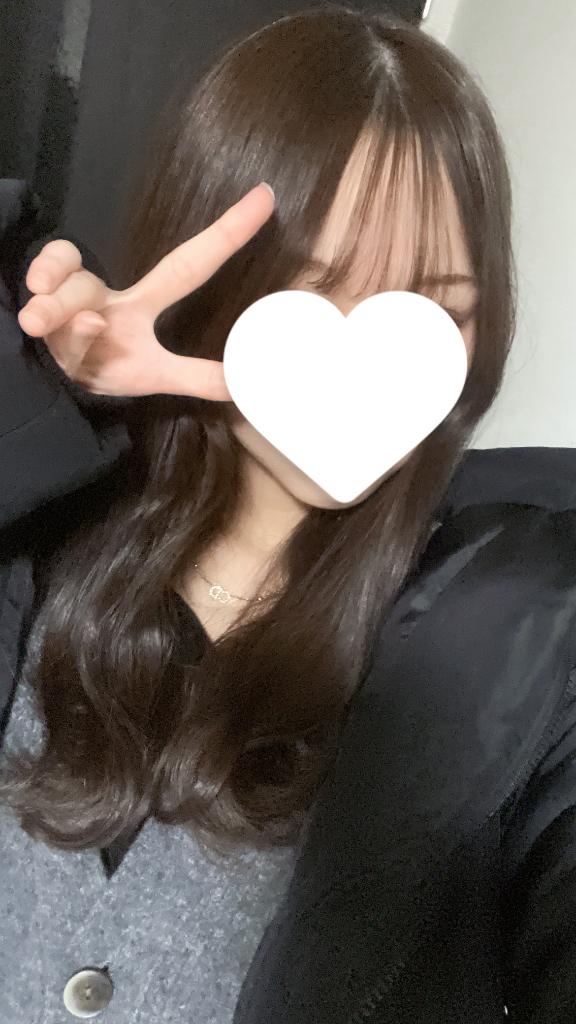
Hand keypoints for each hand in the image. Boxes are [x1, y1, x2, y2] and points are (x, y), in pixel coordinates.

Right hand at [17, 182, 274, 401]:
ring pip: (70, 288)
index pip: (192, 264)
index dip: (228, 233)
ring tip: (42, 324)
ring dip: (60, 311)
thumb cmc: (105, 368)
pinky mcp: (36, 299)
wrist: (54, 383)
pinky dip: (41, 302)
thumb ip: (196, 378)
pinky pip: (40, 286)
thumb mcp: (153, 375)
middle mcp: (109, 291)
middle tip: (93, 298)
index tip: (266, 197)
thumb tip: (244, 384)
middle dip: (112, 272)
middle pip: (116, 272)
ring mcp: (70, 295)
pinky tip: (32, 319)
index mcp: (143, 302)